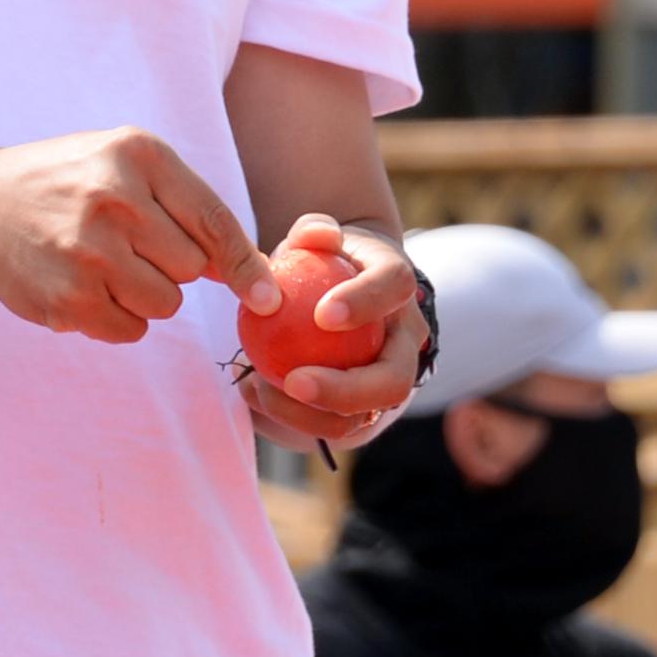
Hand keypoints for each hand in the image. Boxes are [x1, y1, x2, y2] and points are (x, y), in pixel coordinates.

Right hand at [0, 126, 280, 343]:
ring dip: (145, 296)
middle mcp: (114, 197)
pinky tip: (84, 286)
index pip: (214, 221)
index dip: (246, 265)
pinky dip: (117, 319)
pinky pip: (130, 330)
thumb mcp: (124, 165)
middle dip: (171, 267)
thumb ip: (187, 206)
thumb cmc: (67, 183)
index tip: (267, 297)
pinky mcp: (68, 298)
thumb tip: (252, 274)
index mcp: (138, 154)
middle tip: (128, 246)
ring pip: (165, 304)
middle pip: (192, 268)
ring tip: (103, 265)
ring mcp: (89, 250)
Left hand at [238, 213, 423, 451]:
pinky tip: (252, 391)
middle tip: (294, 381)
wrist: (341, 290)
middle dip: (346, 390)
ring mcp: (387, 381)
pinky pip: (330, 426)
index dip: (365, 302)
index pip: (394, 289)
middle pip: (393, 381)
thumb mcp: (316, 237)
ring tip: (260, 389)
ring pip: (361, 417)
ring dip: (308, 415)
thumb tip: (315, 236)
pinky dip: (291, 416)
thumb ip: (313, 230)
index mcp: (397, 286)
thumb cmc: (323, 259)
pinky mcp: (361, 409)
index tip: (321, 314)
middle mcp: (405, 341)